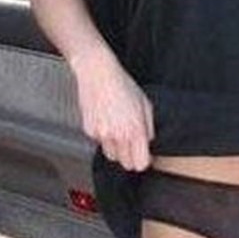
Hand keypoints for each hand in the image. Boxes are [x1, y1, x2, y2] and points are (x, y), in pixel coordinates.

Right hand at [71, 50, 154, 171]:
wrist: (98, 74)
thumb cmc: (123, 84)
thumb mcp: (144, 103)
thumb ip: (149, 127)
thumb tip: (148, 142)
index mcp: (135, 129)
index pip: (140, 163)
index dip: (143, 161)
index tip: (143, 155)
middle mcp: (118, 135)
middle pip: (125, 164)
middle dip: (130, 157)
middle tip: (131, 143)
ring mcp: (102, 135)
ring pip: (111, 155)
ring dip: (116, 148)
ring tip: (118, 129)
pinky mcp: (89, 131)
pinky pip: (99, 142)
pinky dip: (103, 136)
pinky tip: (106, 120)